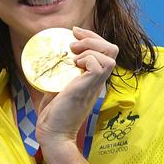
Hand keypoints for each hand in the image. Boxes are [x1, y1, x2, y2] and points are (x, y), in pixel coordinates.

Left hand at [34, 26, 115, 150]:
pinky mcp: (88, 88)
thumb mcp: (58, 85)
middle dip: (93, 37)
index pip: (105, 50)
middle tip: (73, 43)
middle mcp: (98, 80)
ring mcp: (94, 84)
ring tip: (73, 55)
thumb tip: (51, 57)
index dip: (92, 36)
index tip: (75, 31)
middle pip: (112, 48)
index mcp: (93, 77)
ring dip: (90, 47)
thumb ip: (61, 73)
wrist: (54, 132)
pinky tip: (75, 65)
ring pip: (110, 55)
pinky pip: (99, 65)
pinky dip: (88, 59)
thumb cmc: (55, 112)